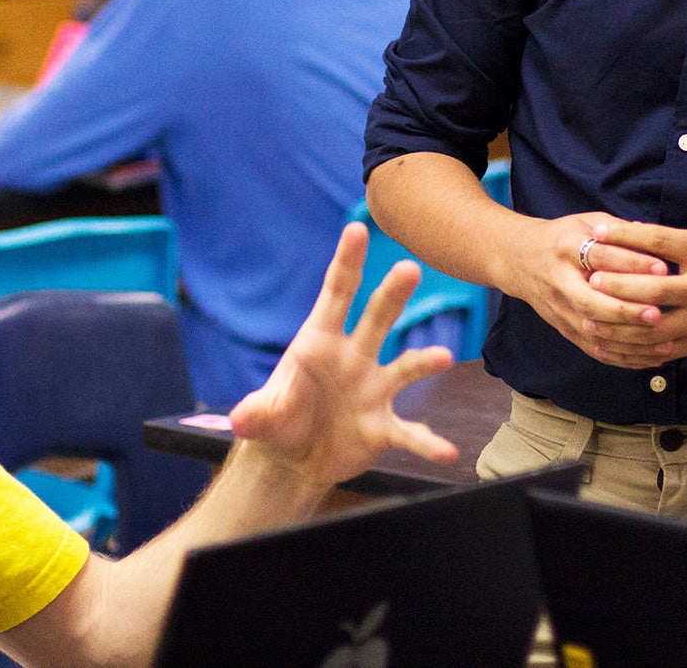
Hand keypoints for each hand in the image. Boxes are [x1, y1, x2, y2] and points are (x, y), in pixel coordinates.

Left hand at [227, 223, 458, 488]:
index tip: (357, 228)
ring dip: (424, 361)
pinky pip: (410, 433)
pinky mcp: (384, 427)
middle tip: (409, 269)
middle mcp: (354, 357)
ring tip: (441, 357)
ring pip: (405, 367)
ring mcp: (374, 390)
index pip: (337, 292)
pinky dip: (428, 443)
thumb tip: (240, 420)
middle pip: (377, 317)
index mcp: (320, 341)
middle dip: (392, 293)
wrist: (294, 459)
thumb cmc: (280, 420)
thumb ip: (256, 413)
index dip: (347, 261)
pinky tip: (446, 452)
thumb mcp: (262, 416)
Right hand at [506, 210, 670, 367]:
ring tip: (664, 343)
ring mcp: (561, 310)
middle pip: (592, 302)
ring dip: (630, 341)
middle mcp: (560, 282)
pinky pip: (595, 349)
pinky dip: (623, 358)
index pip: (600, 257)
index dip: (631, 262)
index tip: (662, 268)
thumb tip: (656, 238)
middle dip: (626, 311)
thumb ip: (619, 231)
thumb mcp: (585, 222)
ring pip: (595, 332)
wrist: (519, 260)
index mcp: (566, 248)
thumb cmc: (562, 238)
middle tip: (658, 314)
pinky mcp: (565, 330)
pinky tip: (649, 359)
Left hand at [580, 220, 686, 366]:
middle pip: (650, 286)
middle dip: (615, 284)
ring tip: (590, 317)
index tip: (597, 231)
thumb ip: (678, 242)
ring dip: (617, 322)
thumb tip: (635, 231)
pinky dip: (635, 348)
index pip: (658, 241)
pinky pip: (661, 349)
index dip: (624, 235)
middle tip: (588, 279)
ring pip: (651, 324)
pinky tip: (615, 345)